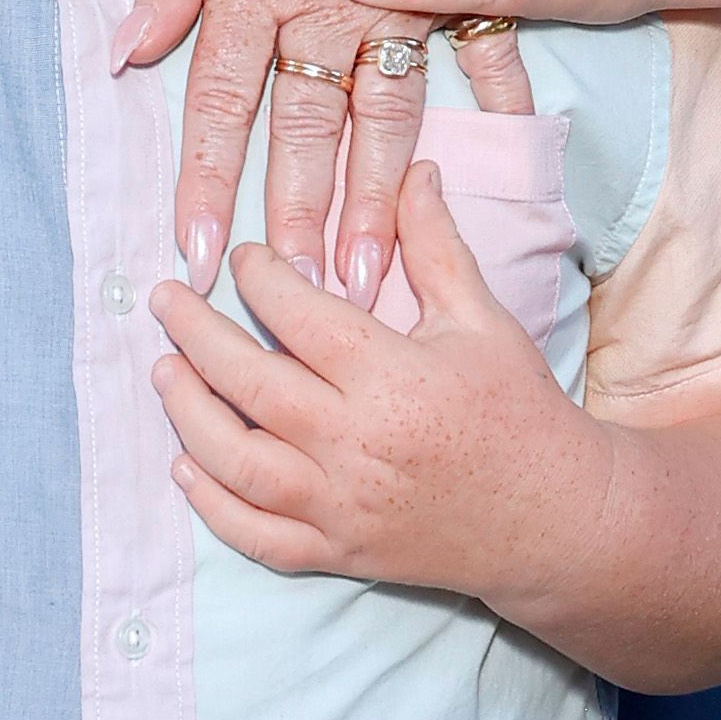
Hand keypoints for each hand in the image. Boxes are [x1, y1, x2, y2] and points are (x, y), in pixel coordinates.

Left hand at [131, 0, 536, 307]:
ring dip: (381, 190)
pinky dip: (494, 94)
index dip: (206, 180)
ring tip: (380, 268)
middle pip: (308, 127)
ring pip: (387, 108)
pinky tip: (507, 152)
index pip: (220, 101)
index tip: (199, 254)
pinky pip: (478, 37)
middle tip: (310, 300)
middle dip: (304, 216)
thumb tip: (128, 52)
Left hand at [151, 167, 592, 606]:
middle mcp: (358, 443)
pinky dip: (213, 506)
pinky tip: (185, 467)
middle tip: (165, 300)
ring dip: (188, 415)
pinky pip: (258, 537)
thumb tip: (417, 168)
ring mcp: (344, 505)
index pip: (299, 316)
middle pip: (249, 384)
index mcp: (393, 377)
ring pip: (238, 463)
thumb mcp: (482, 318)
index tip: (242, 255)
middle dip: (194, 335)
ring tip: (162, 370)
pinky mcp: (340, 551)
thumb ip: (436, 244)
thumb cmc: (519, 409)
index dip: (259, 277)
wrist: (557, 518)